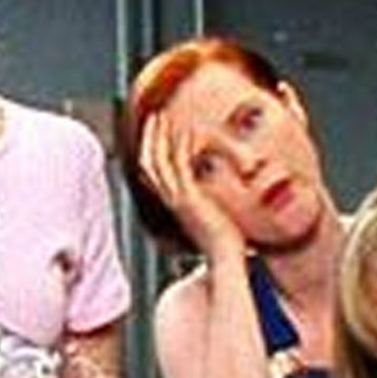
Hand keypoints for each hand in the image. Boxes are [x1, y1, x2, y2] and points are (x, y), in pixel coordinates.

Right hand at [137, 110, 244, 260]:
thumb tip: (218, 208)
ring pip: (159, 161)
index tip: (155, 133)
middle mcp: (171, 201)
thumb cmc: (224, 245)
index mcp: (175, 206)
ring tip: (162, 116)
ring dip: (160, 136)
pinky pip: (181, 165)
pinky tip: (187, 130)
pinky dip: (181, 145)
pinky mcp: (189, 199)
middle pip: (149, 163)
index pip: (153, 174)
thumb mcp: (213, 221)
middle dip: (150, 138)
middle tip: (154, 116)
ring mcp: (178, 200)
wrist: (226, 261)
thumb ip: (210, 210)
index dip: (150, 152)